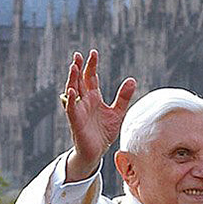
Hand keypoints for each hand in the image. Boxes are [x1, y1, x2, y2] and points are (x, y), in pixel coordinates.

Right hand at [62, 49, 136, 181]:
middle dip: (78, 68)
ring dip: (72, 79)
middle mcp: (84, 101)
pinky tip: (70, 91)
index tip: (93, 53)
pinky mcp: (75, 121)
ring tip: (73, 67)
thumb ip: (123, 97)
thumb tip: (132, 79)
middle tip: (78, 55)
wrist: (97, 151)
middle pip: (79, 81)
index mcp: (94, 97)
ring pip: (72, 91)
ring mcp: (78, 110)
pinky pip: (71, 109)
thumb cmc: (104, 132)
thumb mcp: (117, 112)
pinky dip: (70, 100)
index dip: (91, 65)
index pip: (91, 77)